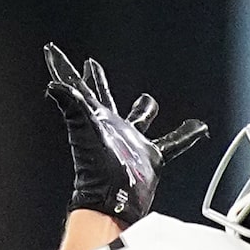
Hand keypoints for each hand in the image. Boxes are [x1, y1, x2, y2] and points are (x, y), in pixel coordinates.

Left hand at [44, 46, 207, 224]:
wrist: (114, 200)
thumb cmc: (96, 169)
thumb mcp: (83, 129)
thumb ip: (71, 105)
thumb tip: (53, 85)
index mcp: (93, 116)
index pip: (75, 85)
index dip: (64, 67)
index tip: (51, 50)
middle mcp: (110, 126)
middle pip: (101, 95)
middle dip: (96, 79)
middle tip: (91, 64)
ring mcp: (129, 141)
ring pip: (138, 118)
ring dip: (144, 108)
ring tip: (148, 99)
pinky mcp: (149, 158)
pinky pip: (173, 142)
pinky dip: (186, 135)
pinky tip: (199, 128)